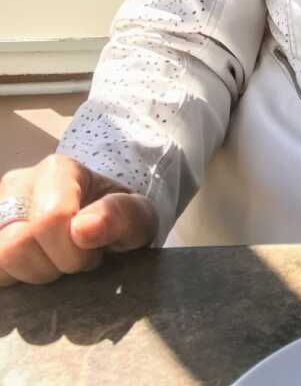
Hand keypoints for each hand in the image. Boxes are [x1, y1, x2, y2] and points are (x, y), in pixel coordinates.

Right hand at [0, 153, 157, 286]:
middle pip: (17, 244)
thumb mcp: (138, 214)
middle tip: (77, 259)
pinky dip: (17, 280)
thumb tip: (83, 229)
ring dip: (34, 274)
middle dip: (54, 265)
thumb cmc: (116, 215)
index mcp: (57, 170)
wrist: (99, 220)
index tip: (95, 251)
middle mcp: (18, 185)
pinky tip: (40, 266)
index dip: (75, 251)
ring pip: (0, 262)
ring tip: (58, 262)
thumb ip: (121, 215)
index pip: (51, 219)